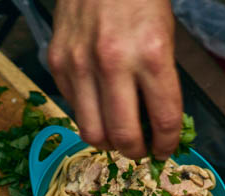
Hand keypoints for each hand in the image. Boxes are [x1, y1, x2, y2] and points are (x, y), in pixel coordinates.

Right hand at [48, 0, 181, 159]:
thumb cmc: (139, 1)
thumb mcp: (165, 36)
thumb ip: (161, 83)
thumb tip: (157, 126)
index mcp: (151, 54)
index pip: (163, 120)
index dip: (167, 144)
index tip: (165, 150)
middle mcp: (113, 62)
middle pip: (123, 136)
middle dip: (136, 152)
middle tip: (140, 149)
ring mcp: (80, 64)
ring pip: (91, 132)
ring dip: (108, 143)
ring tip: (117, 136)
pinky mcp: (57, 63)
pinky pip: (73, 108)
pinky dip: (88, 116)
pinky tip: (99, 105)